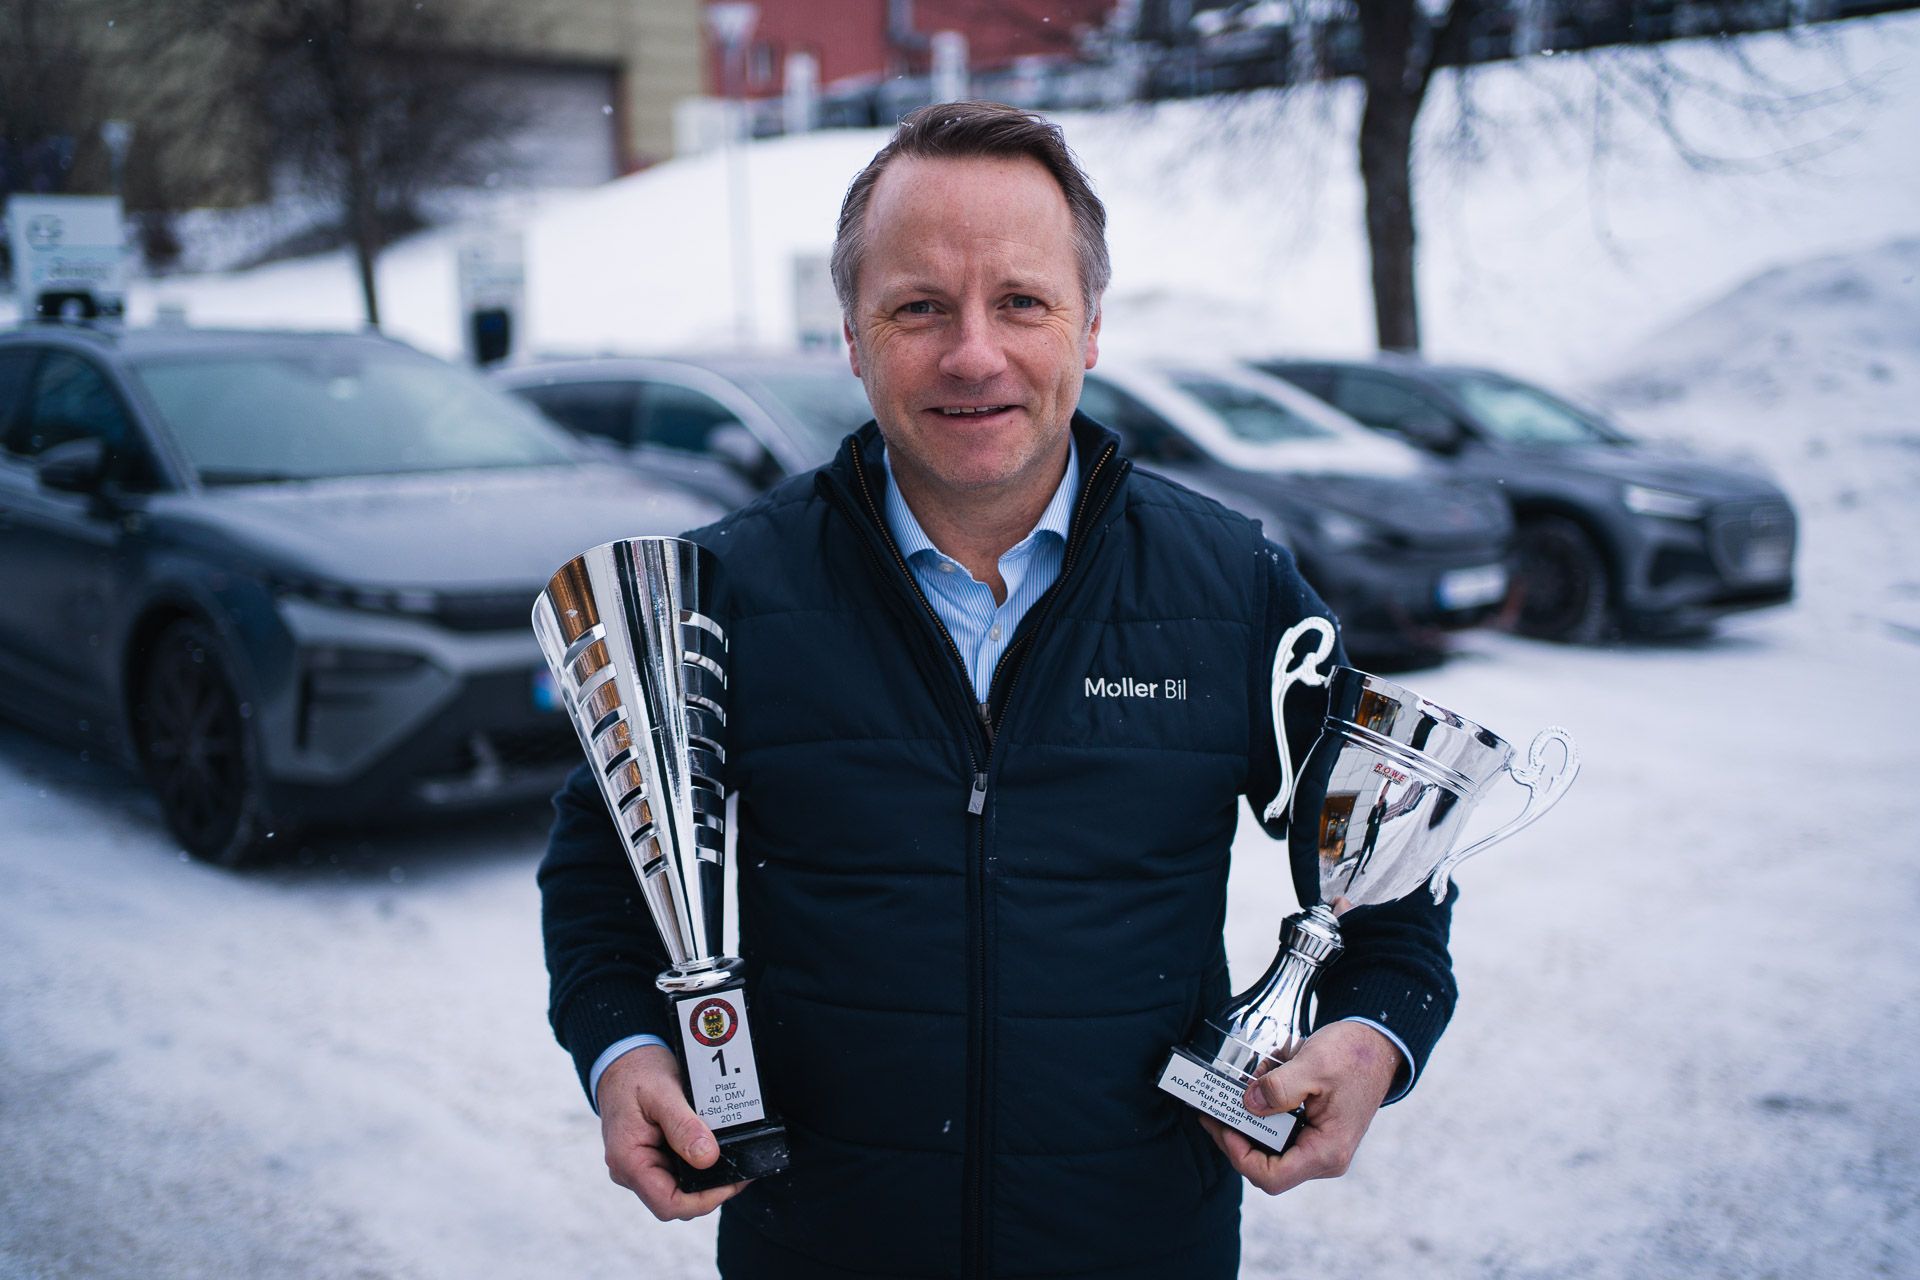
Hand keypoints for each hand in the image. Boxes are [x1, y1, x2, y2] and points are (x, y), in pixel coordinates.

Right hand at [598, 1043, 750, 1219]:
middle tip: (740, 1168)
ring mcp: (640, 1166)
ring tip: (732, 1158)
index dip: (704, 1200)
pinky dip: (697, 1167)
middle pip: (676, 1201)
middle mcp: (630, 1170)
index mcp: (628, 1160)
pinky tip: (714, 1151)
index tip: (731, 1182)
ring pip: (678, 1189)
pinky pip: (677, 1173)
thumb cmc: (637, 1073)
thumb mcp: (663, 1092)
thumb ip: (683, 1126)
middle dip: (710, 1190)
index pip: (668, 1203)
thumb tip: (708, 1159)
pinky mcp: (650, 1158)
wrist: (622, 1059)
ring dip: (705, 1180)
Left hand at [1196, 1020, 1400, 1195]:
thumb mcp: (1313, 1065)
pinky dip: (1265, 1109)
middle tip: (1214, 1108)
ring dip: (1251, 1119)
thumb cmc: (1354, 1056)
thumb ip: (1278, 1089)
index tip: (1221, 1125)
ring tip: (1245, 1085)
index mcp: (1326, 1151)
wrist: (1378, 1045)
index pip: (1271, 1177)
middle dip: (1238, 1134)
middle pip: (1266, 1165)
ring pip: (1270, 1147)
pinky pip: (1279, 1131)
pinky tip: (1262, 1082)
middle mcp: (1323, 1157)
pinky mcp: (1313, 1132)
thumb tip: (1248, 1105)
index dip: (1239, 1155)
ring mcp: (1319, 1146)